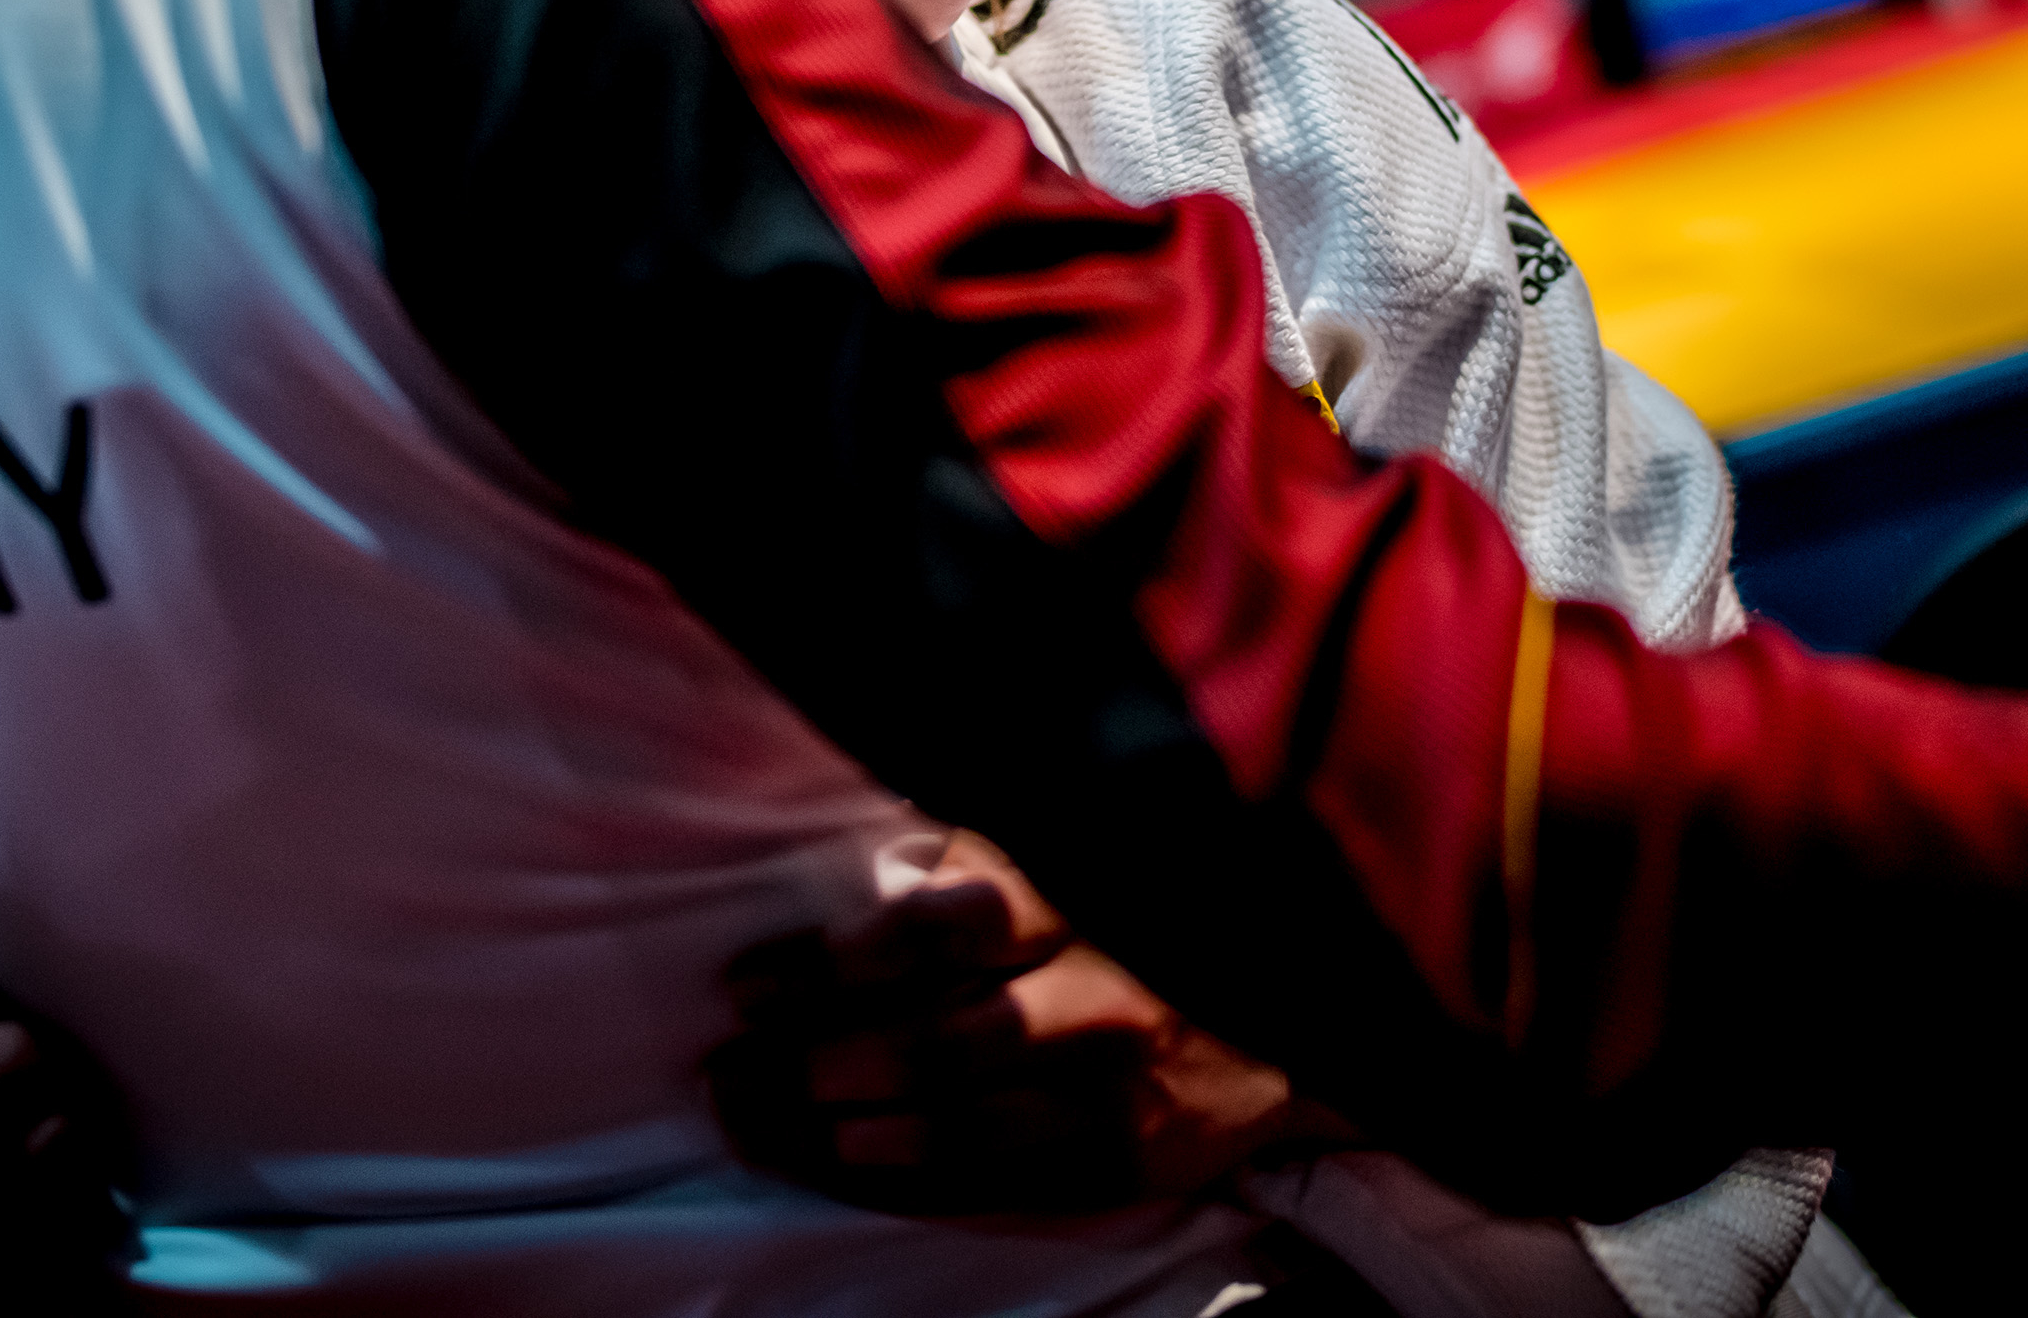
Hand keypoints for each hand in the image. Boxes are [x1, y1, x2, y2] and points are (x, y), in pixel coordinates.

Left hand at [712, 831, 1342, 1212]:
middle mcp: (1098, 988)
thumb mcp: (1079, 846)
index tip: (745, 986)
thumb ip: (983, 855)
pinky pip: (996, 1181)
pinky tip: (842, 1168)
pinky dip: (906, 1179)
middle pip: (931, 1037)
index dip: (829, 964)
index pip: (932, 929)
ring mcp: (1115, 1083)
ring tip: (756, 1123)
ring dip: (837, 1131)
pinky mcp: (1128, 1156)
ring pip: (954, 1123)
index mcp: (1077, 892)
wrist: (1300, 1003)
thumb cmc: (1151, 909)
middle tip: (727, 1073)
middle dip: (811, 1062)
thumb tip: (861, 868)